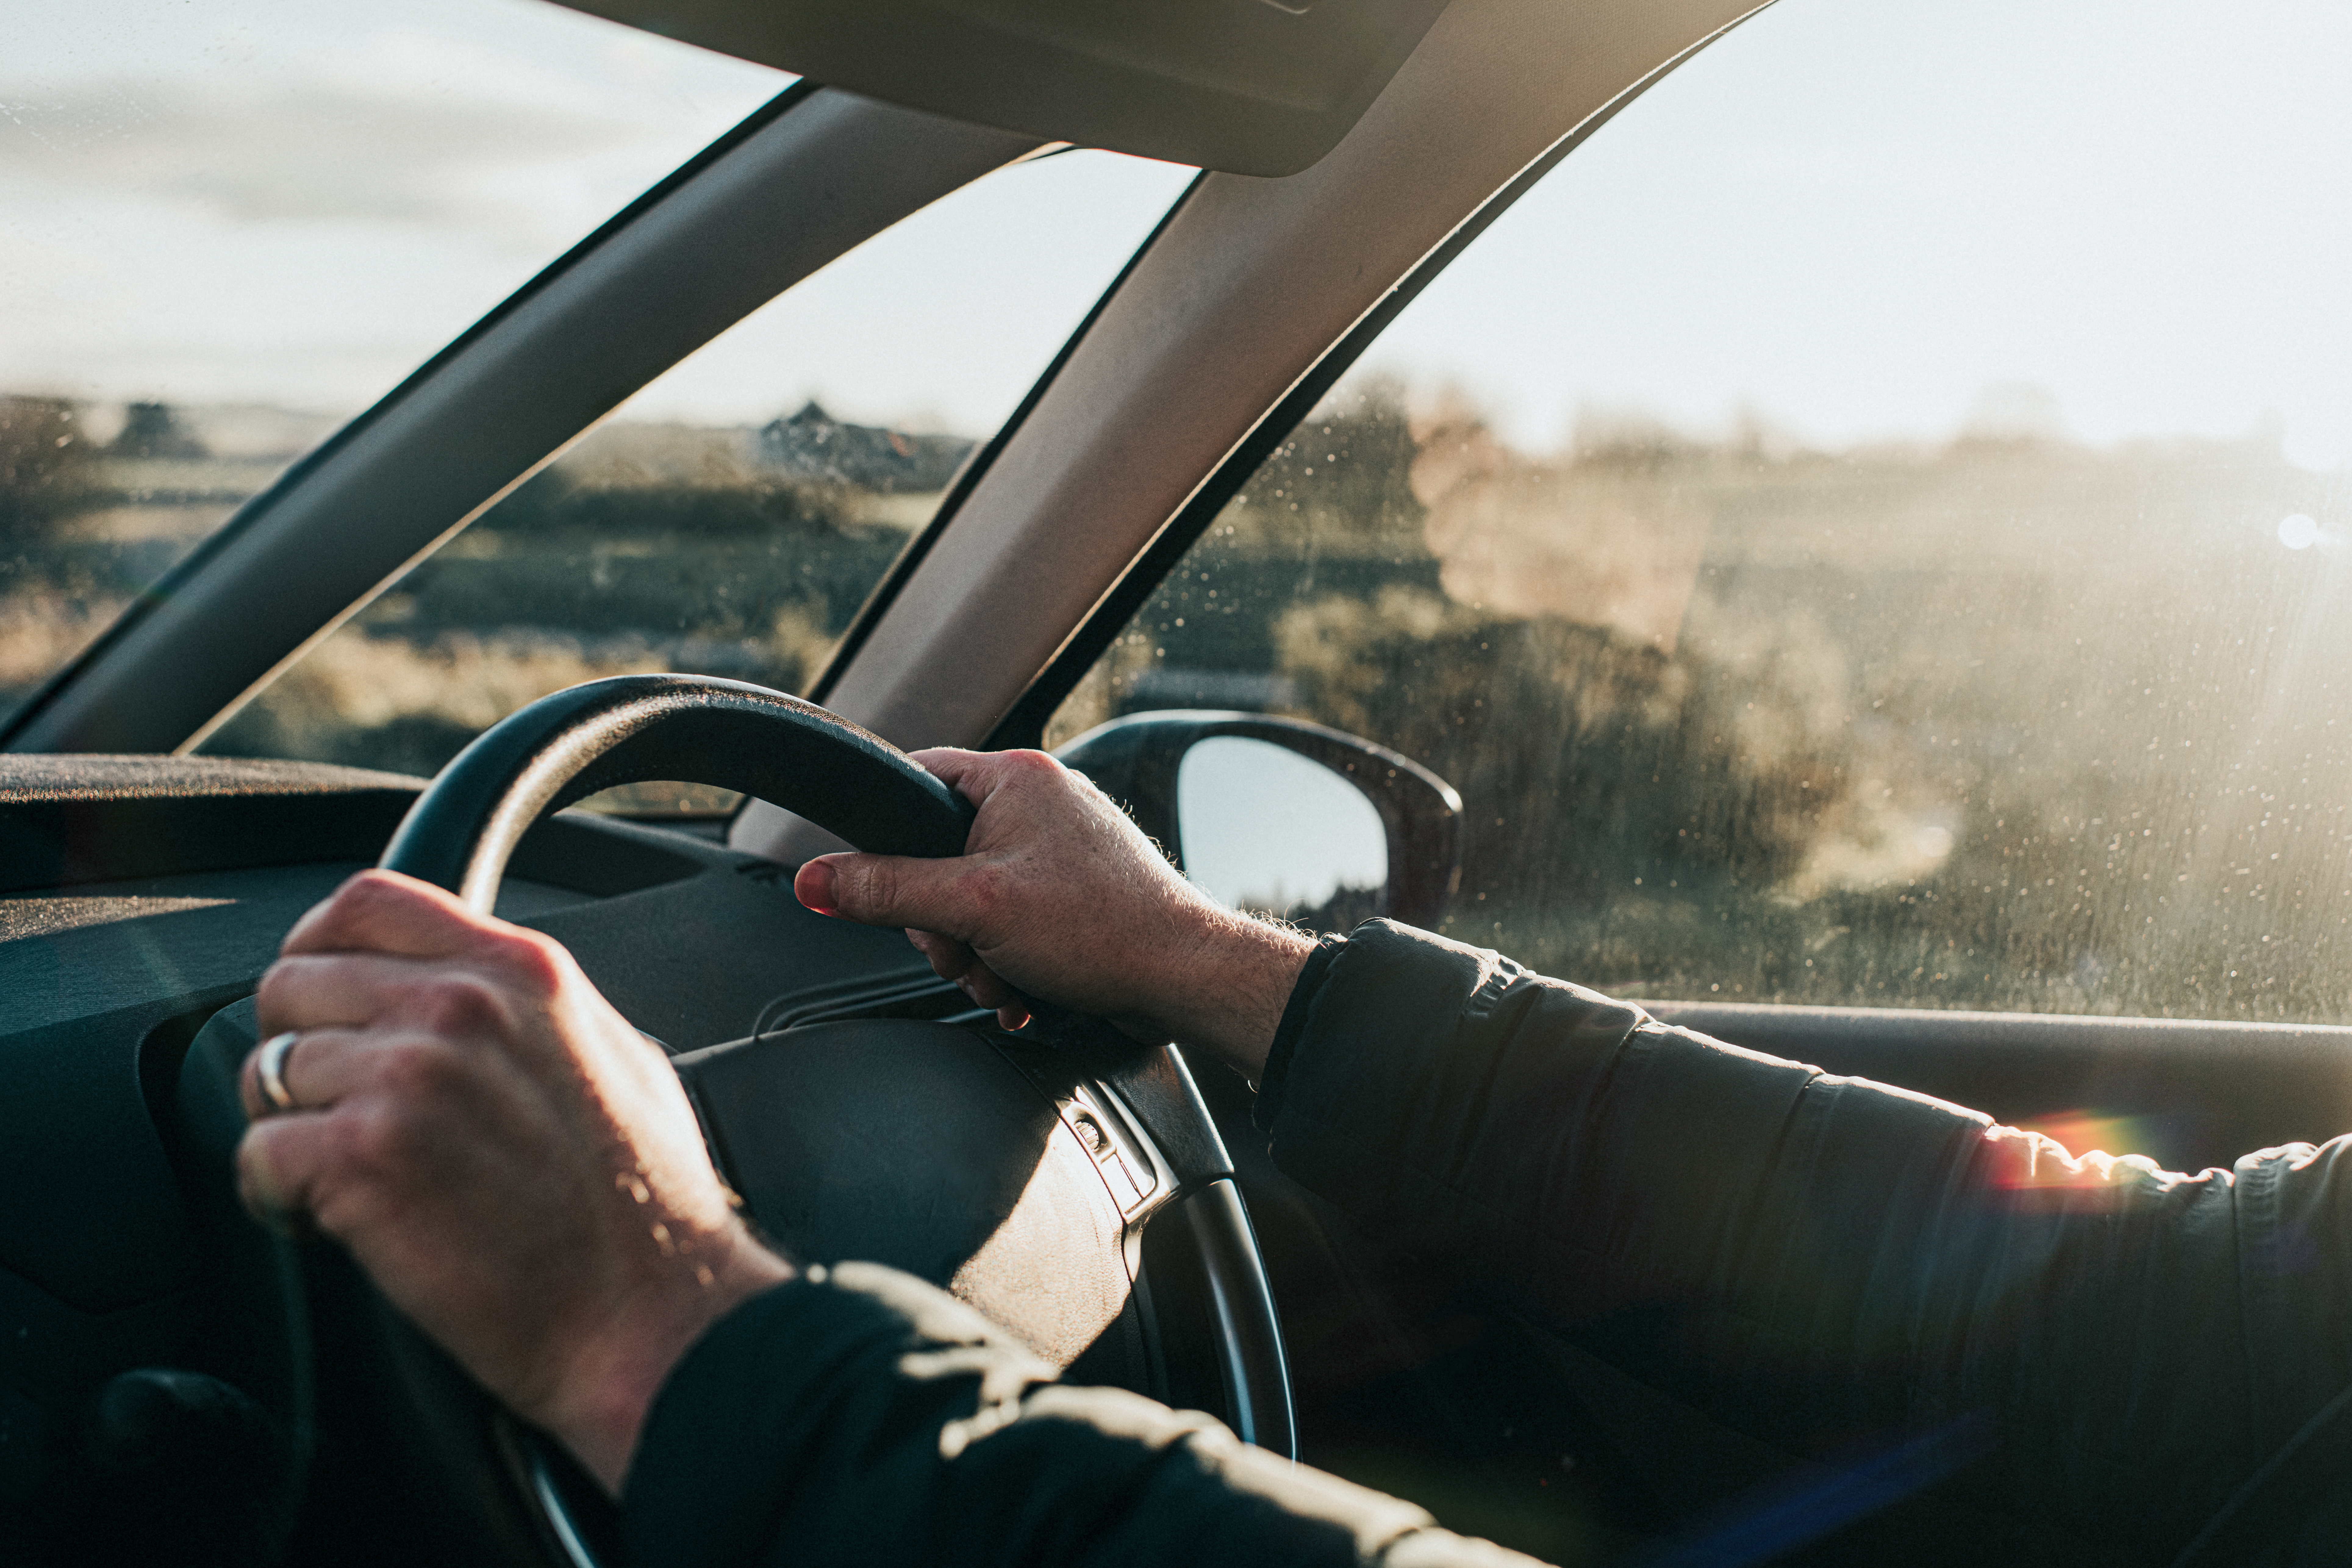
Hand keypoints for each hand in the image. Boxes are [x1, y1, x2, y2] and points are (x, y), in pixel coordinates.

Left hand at [235, 870, 792, 1492]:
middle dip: (299, 1052)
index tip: (322, 999)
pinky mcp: (365, 1159)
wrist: (651, 1312)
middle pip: (294, 984)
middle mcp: (460, 1006)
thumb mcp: (615, 1054)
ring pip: (267, 1073)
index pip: (367, 901)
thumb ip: (529, 1008)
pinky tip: (334, 1221)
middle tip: (340, 1113)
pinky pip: (257, 1153)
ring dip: (291, 1131)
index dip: (319, 947)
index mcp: (522, 970)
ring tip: (350, 1178)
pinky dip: (277, 1196)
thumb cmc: (644, 1208)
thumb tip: (465, 994)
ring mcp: (409, 1077)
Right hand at [793, 748, 1313, 1078]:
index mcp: (1015, 776)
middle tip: (970, 950)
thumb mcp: (972, 907)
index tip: (883, 884)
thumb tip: (815, 880)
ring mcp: (1059, 850)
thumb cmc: (1103, 927)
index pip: (916, 779)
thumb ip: (886, 890)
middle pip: (936, 858)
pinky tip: (1024, 988)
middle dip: (944, 924)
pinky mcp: (1073, 895)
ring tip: (1007, 975)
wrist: (1183, 978)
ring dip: (976, 954)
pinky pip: (1009, 924)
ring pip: (970, 902)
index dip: (888, 836)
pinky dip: (1008, 963)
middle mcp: (1039, 802)